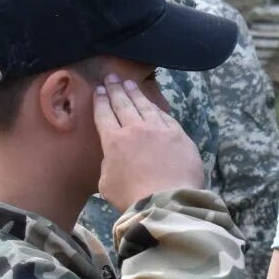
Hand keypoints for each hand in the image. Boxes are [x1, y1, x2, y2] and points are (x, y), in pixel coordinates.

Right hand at [93, 74, 204, 207]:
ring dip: (136, 93)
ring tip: (130, 84)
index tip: (99, 90)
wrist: (166, 200)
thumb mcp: (107, 183)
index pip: (104, 114)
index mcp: (114, 140)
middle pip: (123, 103)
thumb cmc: (132, 197)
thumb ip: (108, 165)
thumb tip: (114, 158)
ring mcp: (160, 130)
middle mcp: (136, 129)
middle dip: (116, 89)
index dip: (100, 101)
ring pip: (145, 106)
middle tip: (112, 78)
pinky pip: (165, 116)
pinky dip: (157, 108)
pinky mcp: (179, 135)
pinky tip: (154, 105)